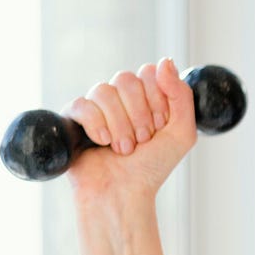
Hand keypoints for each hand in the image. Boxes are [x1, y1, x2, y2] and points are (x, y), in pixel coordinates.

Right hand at [65, 58, 197, 202]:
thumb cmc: (152, 167)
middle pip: (126, 79)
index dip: (157, 99)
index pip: (149, 72)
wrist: (124, 193)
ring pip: (104, 90)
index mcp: (145, 96)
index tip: (160, 126)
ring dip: (120, 125)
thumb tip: (165, 60)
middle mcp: (120, 97)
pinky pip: (82, 104)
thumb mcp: (181, 133)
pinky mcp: (73, 118)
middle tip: (143, 141)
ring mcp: (96, 107)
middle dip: (139, 114)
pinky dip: (97, 126)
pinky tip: (103, 144)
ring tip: (124, 149)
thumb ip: (181, 95)